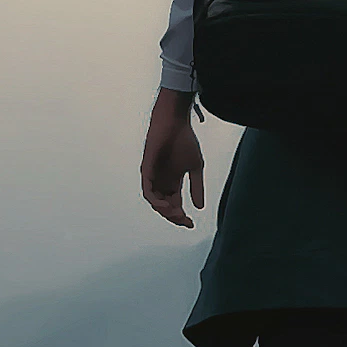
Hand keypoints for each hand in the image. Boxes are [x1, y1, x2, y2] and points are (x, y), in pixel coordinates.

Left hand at [142, 88, 205, 228]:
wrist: (175, 122)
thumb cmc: (184, 140)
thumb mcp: (195, 168)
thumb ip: (196, 187)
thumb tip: (200, 207)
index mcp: (172, 181)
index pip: (175, 204)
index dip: (182, 216)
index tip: (191, 224)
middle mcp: (161, 181)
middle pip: (164, 206)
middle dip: (174, 216)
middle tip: (184, 220)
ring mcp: (153, 176)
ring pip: (155, 201)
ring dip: (164, 211)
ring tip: (175, 213)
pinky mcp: (146, 170)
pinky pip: (147, 191)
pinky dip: (155, 200)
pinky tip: (165, 205)